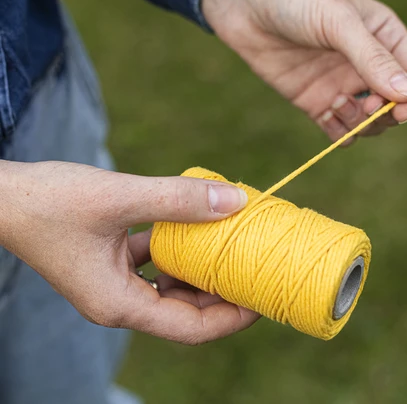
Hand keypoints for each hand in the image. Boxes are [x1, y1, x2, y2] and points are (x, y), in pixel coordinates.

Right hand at [0, 161, 257, 344]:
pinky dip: (178, 248)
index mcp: (118, 304)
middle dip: (222, 291)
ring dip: (201, 266)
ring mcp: (115, 281)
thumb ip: (177, 200)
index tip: (264, 296)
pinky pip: (155, 262)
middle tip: (257, 266)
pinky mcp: (112, 260)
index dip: (232, 317)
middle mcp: (119, 300)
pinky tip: (194, 224)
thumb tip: (235, 201)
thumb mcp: (119, 197)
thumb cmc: (50, 201)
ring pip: (172, 285)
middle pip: (185, 309)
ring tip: (233, 244)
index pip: (190, 327)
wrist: (4, 196)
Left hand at [203, 0, 406, 143]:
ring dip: (361, 124)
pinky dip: (340, 133)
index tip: (399, 110)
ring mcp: (340, 84)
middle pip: (396, 104)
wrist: (245, 5)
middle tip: (365, 106)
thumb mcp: (339, 23)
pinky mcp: (316, 101)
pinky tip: (326, 115)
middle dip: (385, 113)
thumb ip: (373, 60)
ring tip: (336, 103)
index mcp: (384, 36)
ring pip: (368, 122)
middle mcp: (366, 64)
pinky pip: (339, 129)